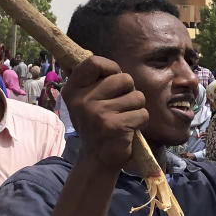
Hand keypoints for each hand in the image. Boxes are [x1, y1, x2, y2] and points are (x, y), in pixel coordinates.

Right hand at [62, 56, 147, 172]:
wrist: (97, 160)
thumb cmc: (97, 125)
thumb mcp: (85, 101)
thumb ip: (91, 80)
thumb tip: (92, 55)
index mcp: (73, 90)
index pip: (94, 62)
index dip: (111, 67)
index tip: (114, 78)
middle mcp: (83, 100)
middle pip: (124, 78)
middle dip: (130, 91)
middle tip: (121, 106)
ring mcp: (98, 113)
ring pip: (137, 96)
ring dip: (136, 108)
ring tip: (123, 119)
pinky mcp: (115, 126)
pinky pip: (142, 114)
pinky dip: (141, 122)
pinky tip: (128, 130)